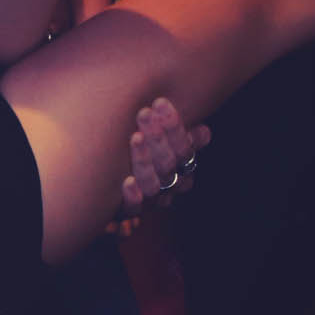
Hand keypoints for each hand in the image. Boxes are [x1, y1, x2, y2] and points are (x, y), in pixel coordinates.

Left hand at [107, 97, 209, 236]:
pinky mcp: (126, 211)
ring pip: (152, 185)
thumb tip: (205, 131)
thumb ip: (179, 136)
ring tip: (135, 138)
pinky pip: (133, 208)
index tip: (161, 102)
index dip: (174, 128)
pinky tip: (126, 182)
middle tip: (144, 113)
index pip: (184, 150)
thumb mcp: (163, 145)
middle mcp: (167, 186)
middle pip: (168, 165)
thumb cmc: (143, 157)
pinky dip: (132, 196)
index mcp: (179, 169)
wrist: (110, 188)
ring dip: (144, 161)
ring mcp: (148, 200)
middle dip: (158, 138)